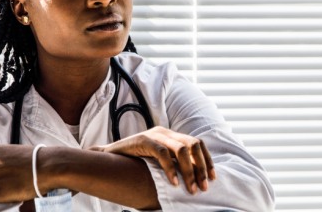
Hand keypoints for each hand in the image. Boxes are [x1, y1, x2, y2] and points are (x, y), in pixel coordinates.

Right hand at [88, 126, 215, 194]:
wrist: (108, 156)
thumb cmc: (134, 162)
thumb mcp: (157, 161)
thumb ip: (172, 164)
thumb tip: (193, 181)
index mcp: (171, 136)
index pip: (197, 144)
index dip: (207, 160)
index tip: (212, 178)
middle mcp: (165, 132)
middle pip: (193, 145)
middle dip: (201, 167)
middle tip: (203, 187)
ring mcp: (154, 134)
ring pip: (181, 149)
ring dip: (189, 171)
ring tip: (191, 188)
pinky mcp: (143, 140)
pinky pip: (162, 153)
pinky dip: (171, 169)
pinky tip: (174, 183)